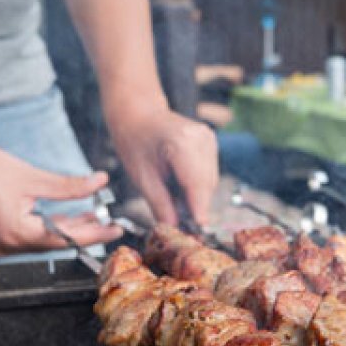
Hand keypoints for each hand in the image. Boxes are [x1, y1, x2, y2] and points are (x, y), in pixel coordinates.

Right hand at [0, 134, 122, 256]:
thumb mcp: (31, 176)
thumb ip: (68, 186)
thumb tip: (100, 183)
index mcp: (13, 232)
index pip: (64, 238)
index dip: (93, 233)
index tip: (115, 229)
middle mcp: (2, 246)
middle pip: (53, 243)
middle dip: (82, 231)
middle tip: (108, 223)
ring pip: (39, 242)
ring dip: (64, 229)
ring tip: (91, 217)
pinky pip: (24, 238)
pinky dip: (44, 228)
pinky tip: (64, 218)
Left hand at [108, 102, 219, 226]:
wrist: (138, 113)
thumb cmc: (135, 140)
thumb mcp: (141, 176)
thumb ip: (160, 204)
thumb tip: (174, 229)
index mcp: (182, 143)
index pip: (197, 185)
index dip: (198, 211)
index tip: (197, 231)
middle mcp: (201, 139)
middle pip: (206, 186)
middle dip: (196, 207)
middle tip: (182, 226)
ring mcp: (209, 139)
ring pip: (211, 182)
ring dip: (197, 197)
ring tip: (176, 201)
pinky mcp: (211, 143)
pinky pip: (210, 174)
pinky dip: (198, 186)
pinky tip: (181, 185)